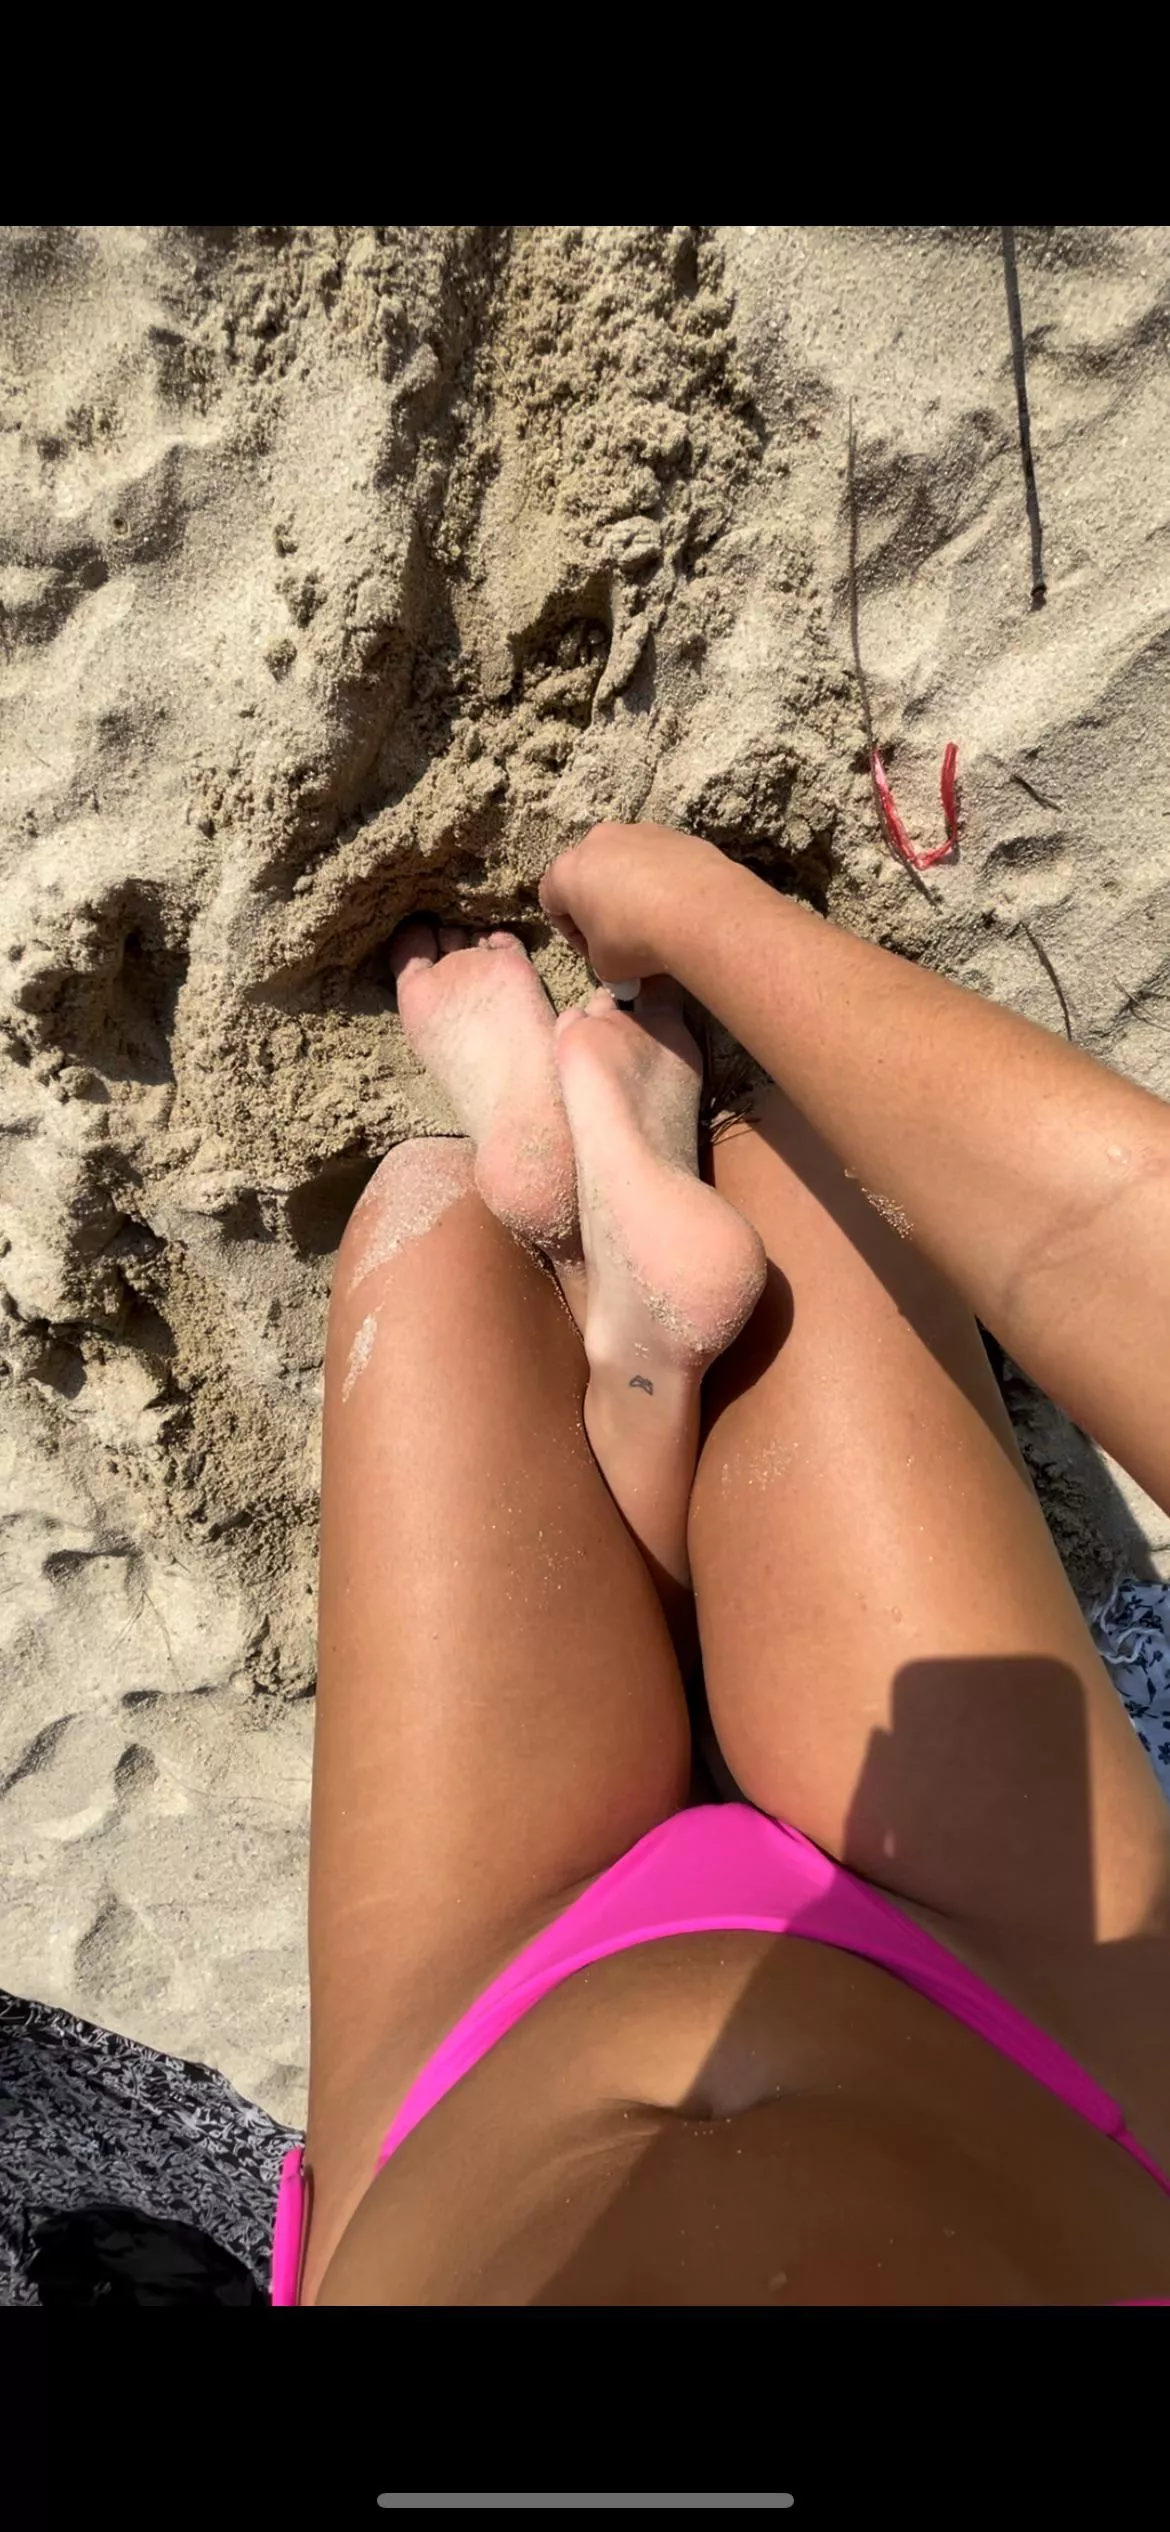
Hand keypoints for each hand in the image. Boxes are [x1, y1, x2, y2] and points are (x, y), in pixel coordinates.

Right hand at [539, 821, 717, 981]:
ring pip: (627, 864)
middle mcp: (597, 842)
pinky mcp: (674, 833)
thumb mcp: (606, 966)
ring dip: (633, 890)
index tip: (593, 952)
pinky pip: (660, 861)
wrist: (698, 911)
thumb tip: (617, 966)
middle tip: (622, 937)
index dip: (573, 933)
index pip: (553, 902)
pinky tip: (679, 909)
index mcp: (566, 871)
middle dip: (602, 905)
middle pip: (591, 876)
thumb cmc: (635, 939)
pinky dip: (664, 882)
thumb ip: (600, 961)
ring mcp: (638, 831)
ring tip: (655, 922)